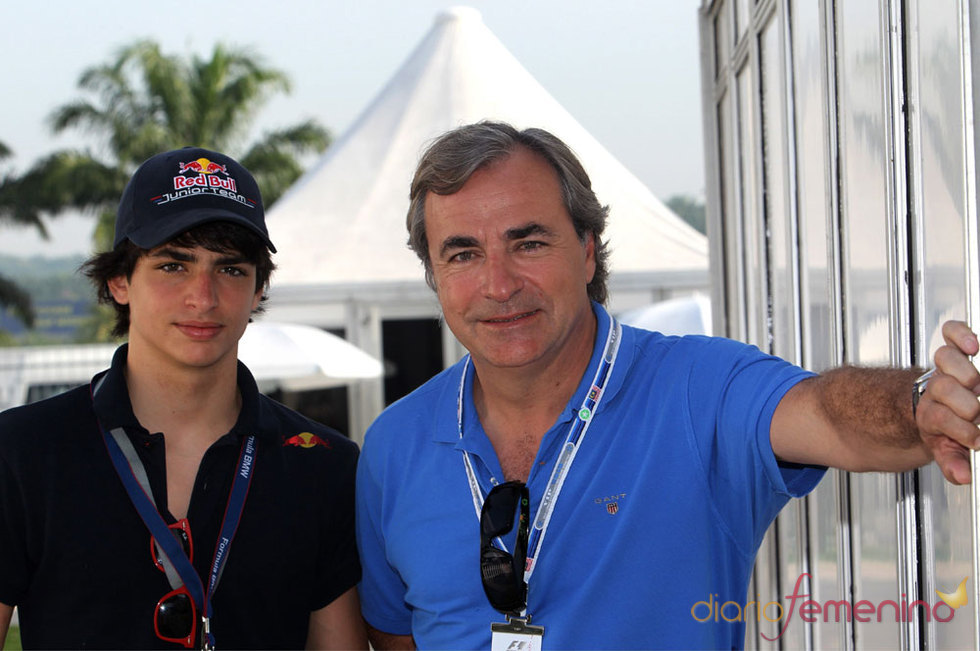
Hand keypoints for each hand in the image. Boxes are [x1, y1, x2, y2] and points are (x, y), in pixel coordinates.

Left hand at [916, 320, 979, 483]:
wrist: (932, 406)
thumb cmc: (944, 425)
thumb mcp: (946, 449)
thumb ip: (953, 461)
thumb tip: (962, 475)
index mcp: (931, 414)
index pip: (940, 418)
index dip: (960, 430)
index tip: (977, 440)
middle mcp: (936, 388)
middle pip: (944, 388)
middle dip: (966, 404)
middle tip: (977, 413)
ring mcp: (945, 369)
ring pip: (946, 361)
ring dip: (964, 373)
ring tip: (975, 384)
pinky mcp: (956, 350)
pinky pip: (953, 332)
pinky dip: (961, 334)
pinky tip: (973, 346)